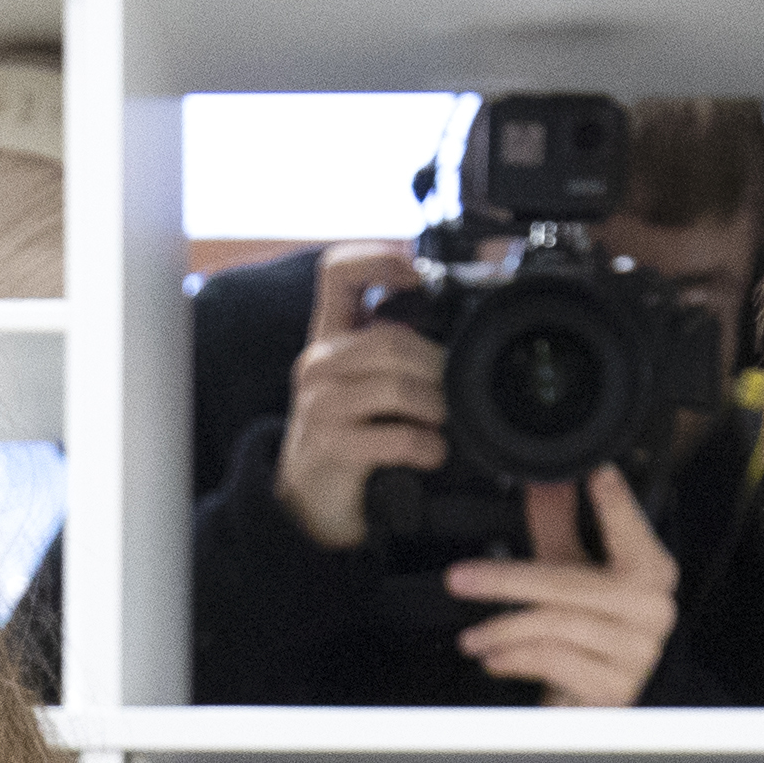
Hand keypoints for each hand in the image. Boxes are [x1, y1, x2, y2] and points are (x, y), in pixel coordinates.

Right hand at [273, 241, 443, 548]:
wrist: (308, 504)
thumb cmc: (347, 440)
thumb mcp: (361, 386)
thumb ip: (392, 354)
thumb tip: (455, 337)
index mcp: (328, 338)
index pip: (337, 271)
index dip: (378, 258)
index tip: (417, 270)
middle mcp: (318, 363)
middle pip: (391, 340)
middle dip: (437, 366)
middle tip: (456, 391)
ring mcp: (320, 404)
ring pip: (397, 385)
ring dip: (436, 407)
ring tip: (442, 424)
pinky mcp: (331, 445)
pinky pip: (396, 435)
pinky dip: (426, 446)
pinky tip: (431, 454)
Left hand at [447, 462, 679, 708]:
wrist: (595, 701)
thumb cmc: (587, 634)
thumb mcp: (570, 572)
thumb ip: (559, 525)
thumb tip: (544, 481)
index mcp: (650, 571)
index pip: (629, 529)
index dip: (615, 502)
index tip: (597, 473)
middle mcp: (652, 608)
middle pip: (569, 584)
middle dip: (506, 581)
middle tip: (461, 579)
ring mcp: (637, 650)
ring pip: (555, 625)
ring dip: (503, 629)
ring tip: (471, 636)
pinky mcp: (615, 687)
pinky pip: (554, 662)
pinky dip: (516, 659)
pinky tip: (495, 659)